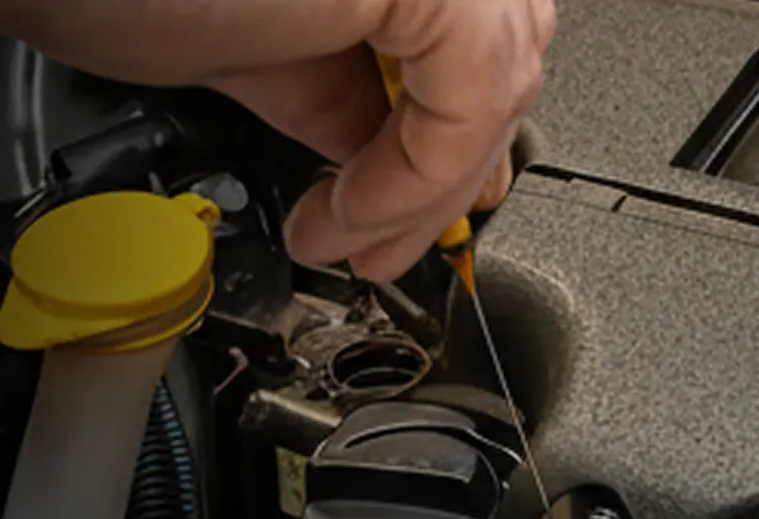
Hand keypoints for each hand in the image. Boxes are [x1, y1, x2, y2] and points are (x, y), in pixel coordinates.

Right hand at [0, 0, 556, 281]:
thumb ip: (335, 91)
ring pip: (500, 75)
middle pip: (504, 45)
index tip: (404, 215)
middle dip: (453, 168)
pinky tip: (339, 217)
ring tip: (349, 241)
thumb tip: (373, 152)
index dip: (459, 132)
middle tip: (382, 249)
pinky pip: (467, 100)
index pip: (475, 29)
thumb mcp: (254, 50)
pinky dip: (410, 181)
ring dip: (427, 188)